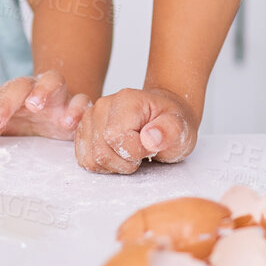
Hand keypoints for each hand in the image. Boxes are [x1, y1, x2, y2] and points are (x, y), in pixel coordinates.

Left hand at [0, 71, 90, 143]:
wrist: (62, 113)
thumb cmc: (27, 115)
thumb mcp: (3, 116)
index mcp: (15, 92)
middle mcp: (35, 89)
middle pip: (20, 84)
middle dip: (6, 100)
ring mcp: (59, 96)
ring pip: (54, 81)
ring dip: (43, 90)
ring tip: (35, 105)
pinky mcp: (80, 108)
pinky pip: (82, 102)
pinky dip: (77, 109)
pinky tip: (69, 122)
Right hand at [74, 87, 196, 173]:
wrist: (162, 117)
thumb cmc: (170, 122)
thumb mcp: (181, 127)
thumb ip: (169, 131)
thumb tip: (150, 139)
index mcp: (125, 100)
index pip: (115, 138)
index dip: (136, 151)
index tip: (151, 146)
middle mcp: (102, 106)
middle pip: (101, 151)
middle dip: (125, 163)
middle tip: (142, 153)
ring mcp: (90, 118)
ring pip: (91, 159)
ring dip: (114, 165)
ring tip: (131, 154)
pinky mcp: (84, 131)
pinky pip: (84, 160)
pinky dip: (103, 166)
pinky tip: (118, 156)